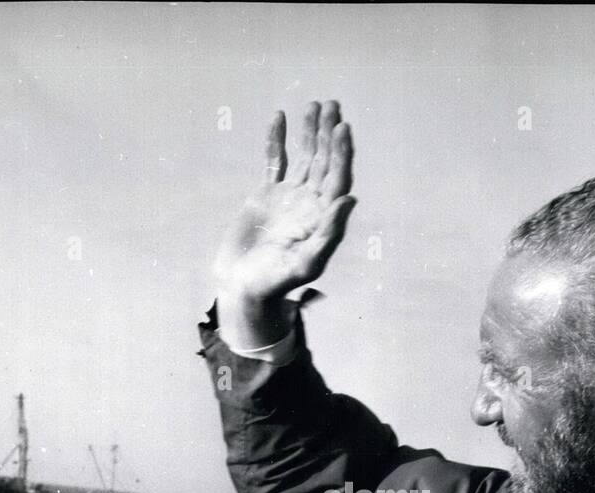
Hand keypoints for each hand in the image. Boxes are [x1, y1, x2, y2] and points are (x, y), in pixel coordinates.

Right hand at [213, 101, 355, 309]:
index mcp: (324, 218)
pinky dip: (277, 141)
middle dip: (328, 134)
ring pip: (304, 157)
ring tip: (315, 105)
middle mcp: (311, 204)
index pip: (338, 178)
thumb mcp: (306, 262)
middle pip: (325, 162)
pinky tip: (280, 117)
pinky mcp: (267, 194)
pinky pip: (275, 162)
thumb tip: (350, 198)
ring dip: (310, 132)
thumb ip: (329, 232)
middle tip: (332, 105)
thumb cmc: (275, 281)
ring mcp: (290, 197)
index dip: (341, 153)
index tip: (341, 127)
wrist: (243, 286)